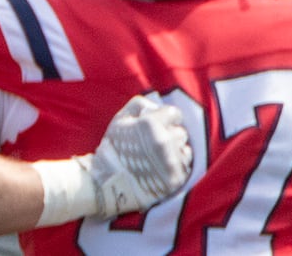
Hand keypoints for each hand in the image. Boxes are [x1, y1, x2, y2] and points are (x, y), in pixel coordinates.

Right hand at [89, 95, 192, 215]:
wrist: (105, 186)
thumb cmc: (113, 150)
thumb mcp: (120, 119)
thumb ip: (140, 105)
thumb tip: (158, 107)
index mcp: (150, 124)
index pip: (175, 114)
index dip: (165, 119)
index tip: (157, 127)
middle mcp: (164, 142)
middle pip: (181, 131)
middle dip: (170, 135)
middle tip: (154, 144)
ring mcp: (171, 162)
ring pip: (184, 148)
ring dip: (175, 150)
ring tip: (157, 158)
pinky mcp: (176, 179)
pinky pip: (186, 165)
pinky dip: (177, 165)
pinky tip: (162, 168)